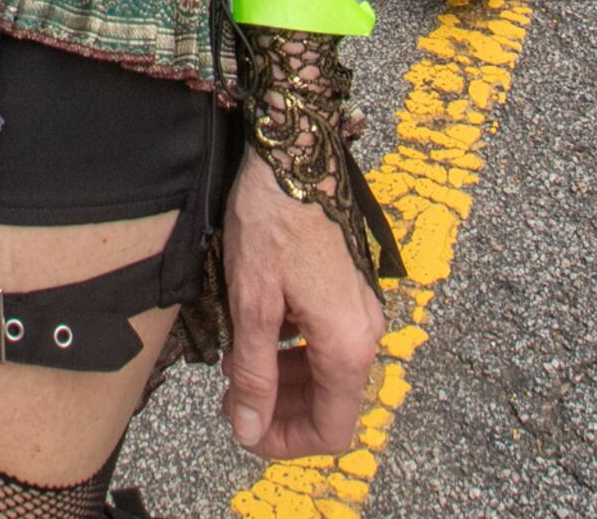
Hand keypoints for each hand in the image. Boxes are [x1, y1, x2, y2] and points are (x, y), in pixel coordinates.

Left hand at [215, 157, 384, 461]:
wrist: (295, 154)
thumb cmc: (273, 220)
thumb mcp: (253, 304)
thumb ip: (254, 373)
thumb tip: (249, 427)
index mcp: (347, 343)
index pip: (332, 430)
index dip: (286, 442)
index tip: (244, 428)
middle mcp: (365, 331)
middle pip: (331, 405)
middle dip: (280, 410)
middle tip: (231, 396)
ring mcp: (360, 309)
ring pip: (327, 373)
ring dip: (283, 380)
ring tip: (238, 362)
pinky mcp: (348, 290)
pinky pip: (326, 341)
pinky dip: (293, 351)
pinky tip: (257, 332)